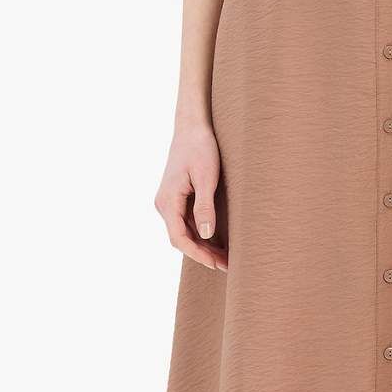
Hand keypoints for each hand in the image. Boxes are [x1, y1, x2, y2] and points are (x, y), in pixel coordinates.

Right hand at [154, 123, 226, 270]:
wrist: (192, 126)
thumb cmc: (200, 147)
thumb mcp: (206, 177)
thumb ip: (205, 207)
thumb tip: (206, 235)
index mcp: (168, 201)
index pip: (179, 238)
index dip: (198, 254)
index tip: (217, 264)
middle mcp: (164, 204)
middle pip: (181, 238)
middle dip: (203, 254)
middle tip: (227, 265)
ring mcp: (169, 202)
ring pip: (184, 232)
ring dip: (203, 246)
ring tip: (225, 256)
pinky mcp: (176, 198)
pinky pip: (186, 222)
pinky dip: (201, 234)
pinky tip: (217, 240)